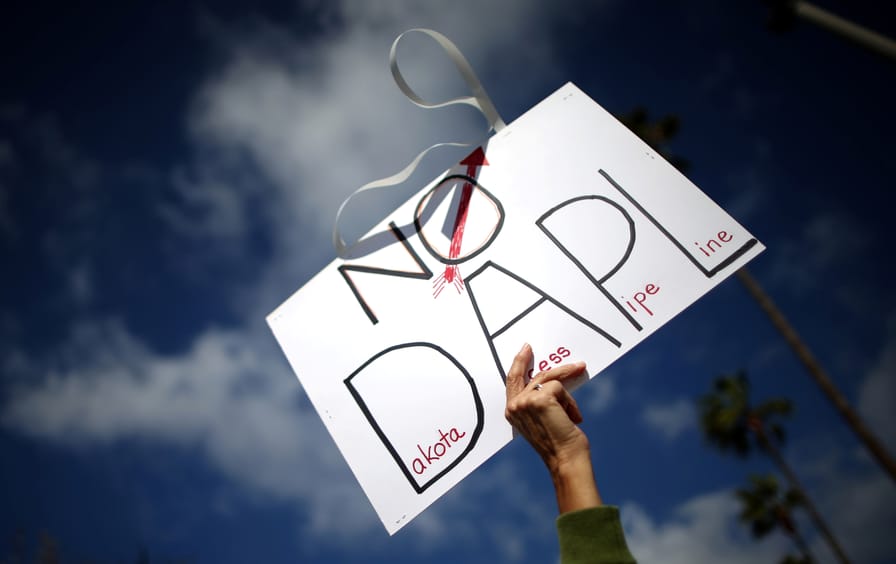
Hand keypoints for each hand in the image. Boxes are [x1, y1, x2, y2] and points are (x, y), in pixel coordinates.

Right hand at [505, 343, 589, 471]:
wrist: (565, 459)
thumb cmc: (558, 443)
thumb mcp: (543, 419)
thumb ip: (540, 401)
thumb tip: (553, 380)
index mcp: (512, 412)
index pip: (512, 380)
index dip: (519, 363)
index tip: (525, 349)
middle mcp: (514, 405)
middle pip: (534, 375)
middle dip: (557, 369)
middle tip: (575, 365)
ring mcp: (525, 401)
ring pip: (550, 380)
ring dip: (567, 396)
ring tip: (576, 413)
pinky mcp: (540, 399)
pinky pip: (560, 387)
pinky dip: (570, 403)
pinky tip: (573, 418)